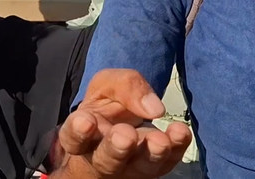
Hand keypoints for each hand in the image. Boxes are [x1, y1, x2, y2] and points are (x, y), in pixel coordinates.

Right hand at [54, 69, 191, 177]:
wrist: (121, 124)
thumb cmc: (108, 108)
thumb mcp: (108, 85)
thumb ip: (125, 86)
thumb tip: (154, 108)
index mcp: (82, 135)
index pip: (74, 138)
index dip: (78, 131)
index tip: (86, 122)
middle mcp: (103, 156)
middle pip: (106, 159)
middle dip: (116, 148)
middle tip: (125, 135)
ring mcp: (130, 166)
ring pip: (139, 166)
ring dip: (150, 154)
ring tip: (159, 141)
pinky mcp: (154, 167)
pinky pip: (166, 162)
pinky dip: (176, 149)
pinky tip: (180, 133)